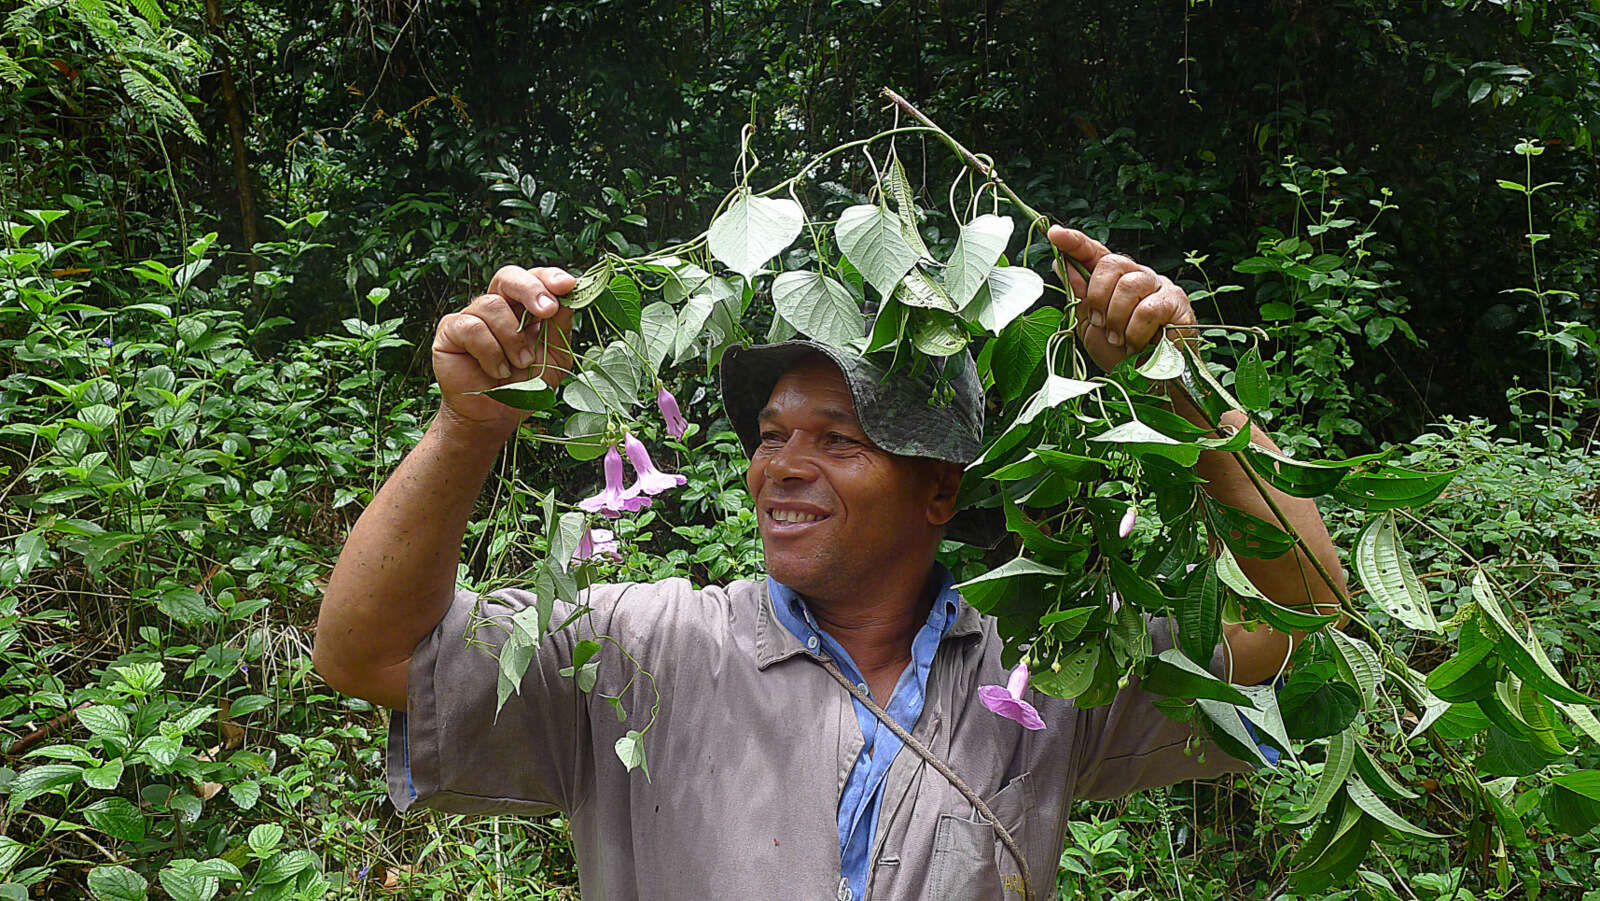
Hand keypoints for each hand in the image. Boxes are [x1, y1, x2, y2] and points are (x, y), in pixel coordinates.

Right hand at [433, 265, 575, 432]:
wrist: (496, 417)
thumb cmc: (525, 386)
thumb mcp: (555, 357)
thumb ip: (560, 327)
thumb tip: (569, 298)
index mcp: (523, 307)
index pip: (535, 279)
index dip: (550, 277)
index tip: (569, 285)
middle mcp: (497, 306)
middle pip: (508, 276)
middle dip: (530, 289)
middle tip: (547, 310)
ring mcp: (471, 316)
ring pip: (492, 304)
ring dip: (512, 339)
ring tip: (519, 364)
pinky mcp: (450, 330)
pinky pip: (472, 327)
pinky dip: (490, 351)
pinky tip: (497, 370)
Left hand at [1047, 226, 1195, 372]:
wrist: (1148, 382)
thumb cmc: (1120, 353)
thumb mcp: (1090, 326)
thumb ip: (1079, 296)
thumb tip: (1061, 265)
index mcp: (1115, 279)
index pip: (1094, 251)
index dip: (1074, 242)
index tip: (1054, 234)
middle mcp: (1138, 275)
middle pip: (1112, 262)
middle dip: (1097, 295)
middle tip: (1099, 322)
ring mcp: (1160, 286)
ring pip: (1129, 285)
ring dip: (1116, 317)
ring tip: (1118, 338)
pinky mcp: (1176, 303)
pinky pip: (1148, 309)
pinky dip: (1135, 331)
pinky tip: (1136, 345)